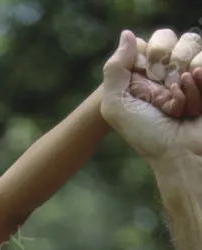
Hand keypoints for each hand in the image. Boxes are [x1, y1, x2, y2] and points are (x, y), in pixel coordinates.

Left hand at [102, 29, 201, 161]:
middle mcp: (165, 75)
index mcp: (142, 77)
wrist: (180, 155)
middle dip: (168, 65)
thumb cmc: (146, 135)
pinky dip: (198, 86)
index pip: (150, 43)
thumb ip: (114, 69)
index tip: (147, 73)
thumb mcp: (116, 106)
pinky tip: (192, 106)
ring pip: (191, 50)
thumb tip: (128, 35)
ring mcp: (188, 79)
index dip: (150, 53)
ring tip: (179, 104)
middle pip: (172, 41)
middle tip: (165, 91)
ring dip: (184, 80)